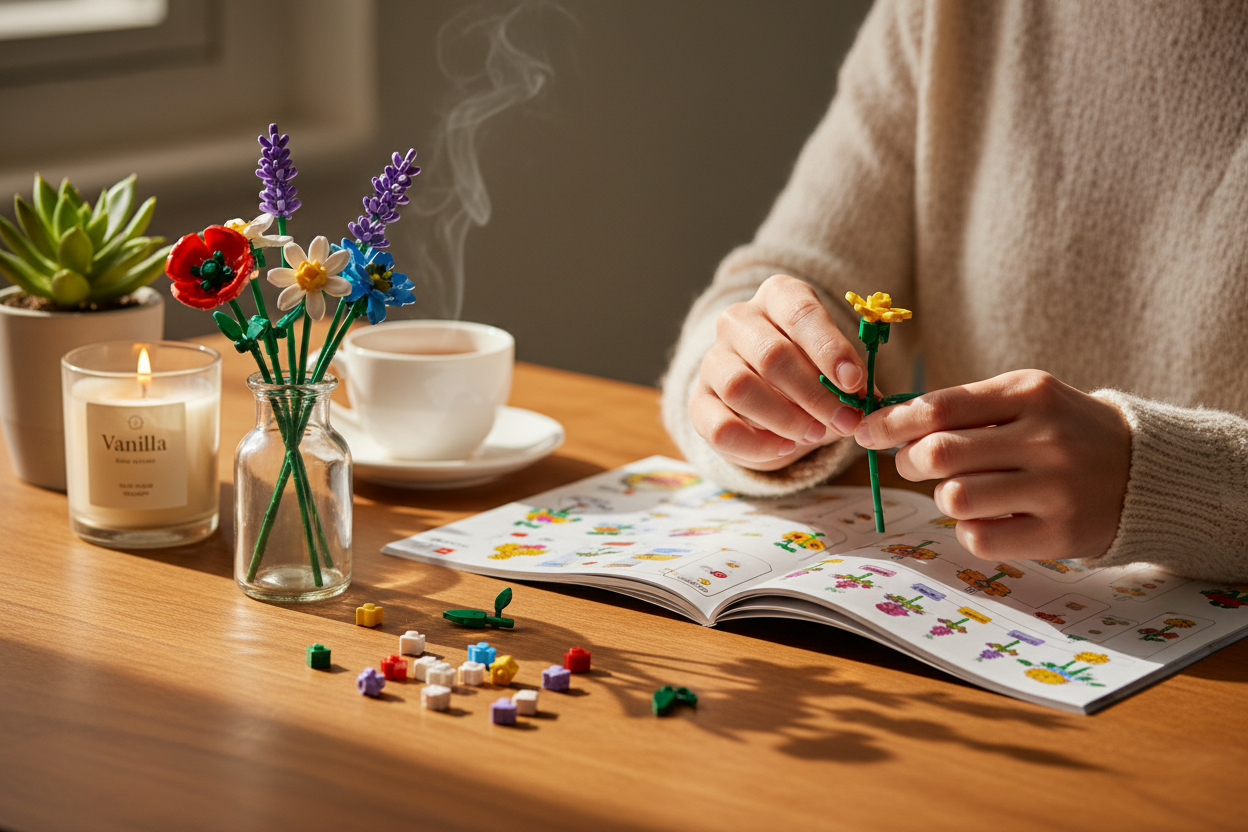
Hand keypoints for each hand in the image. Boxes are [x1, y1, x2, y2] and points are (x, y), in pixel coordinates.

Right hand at [691, 274, 866, 470]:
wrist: (769, 403)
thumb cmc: (809, 373)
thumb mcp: (833, 367)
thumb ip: (849, 381)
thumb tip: (866, 401)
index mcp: (777, 297)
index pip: (800, 312)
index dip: (829, 348)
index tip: (853, 381)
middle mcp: (738, 320)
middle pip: (771, 354)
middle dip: (814, 394)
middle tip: (844, 421)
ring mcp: (713, 360)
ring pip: (740, 387)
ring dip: (785, 418)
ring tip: (815, 434)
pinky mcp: (698, 402)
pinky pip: (720, 426)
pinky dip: (757, 444)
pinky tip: (785, 448)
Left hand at [854, 370, 1130, 560]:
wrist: (1144, 469)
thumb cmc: (1063, 429)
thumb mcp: (1025, 398)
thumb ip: (963, 407)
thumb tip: (886, 427)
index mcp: (1030, 394)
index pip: (939, 407)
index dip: (891, 423)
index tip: (866, 432)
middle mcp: (1044, 439)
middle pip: (939, 454)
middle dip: (908, 461)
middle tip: (913, 464)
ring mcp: (1055, 490)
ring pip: (955, 498)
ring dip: (943, 496)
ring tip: (963, 490)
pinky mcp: (1059, 535)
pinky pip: (979, 538)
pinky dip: (969, 530)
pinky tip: (989, 517)